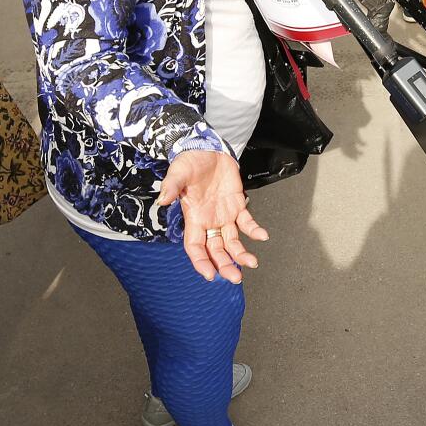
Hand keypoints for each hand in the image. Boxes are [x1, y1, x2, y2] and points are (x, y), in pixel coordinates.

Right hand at [158, 148, 268, 282]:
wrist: (207, 149)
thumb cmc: (190, 161)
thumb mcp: (178, 172)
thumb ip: (171, 186)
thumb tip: (162, 200)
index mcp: (193, 218)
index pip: (195, 247)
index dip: (201, 262)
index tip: (209, 275)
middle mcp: (208, 221)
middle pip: (215, 250)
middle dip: (224, 265)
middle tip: (235, 277)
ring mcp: (224, 215)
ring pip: (232, 242)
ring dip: (240, 254)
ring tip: (251, 263)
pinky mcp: (238, 206)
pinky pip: (247, 222)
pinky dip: (255, 230)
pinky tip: (262, 236)